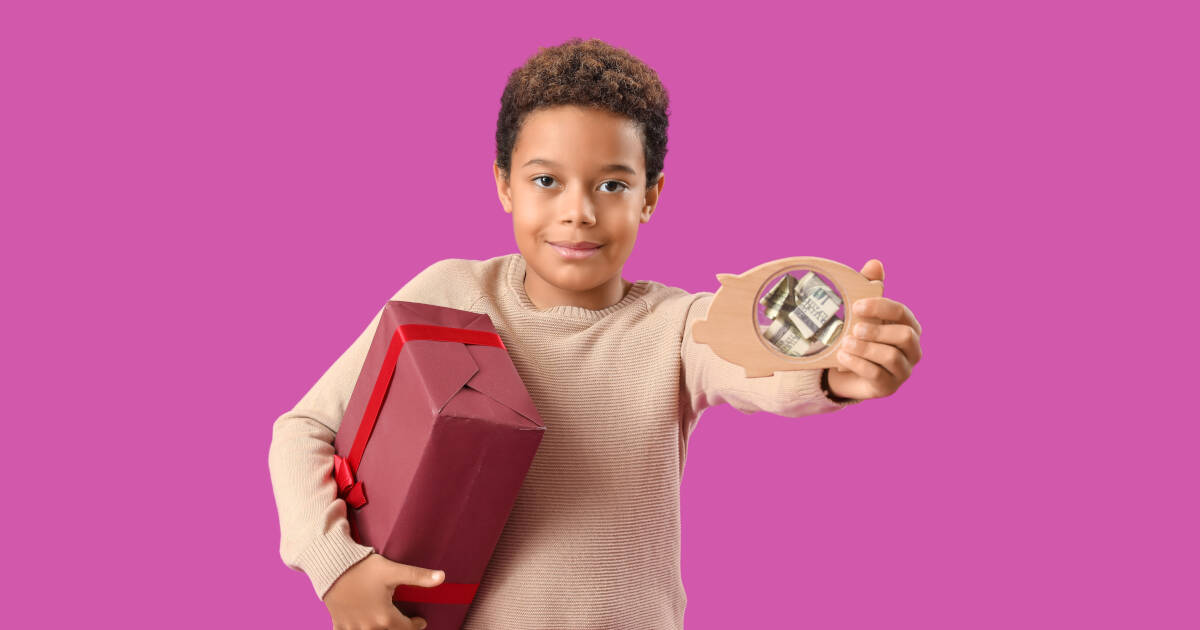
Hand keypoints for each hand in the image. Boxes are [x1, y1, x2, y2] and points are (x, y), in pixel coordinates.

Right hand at [322, 553, 443, 629]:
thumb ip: (418, 576)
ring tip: (382, 621)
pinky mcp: (338, 625)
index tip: (420, 621)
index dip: (416, 625)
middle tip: (402, 623)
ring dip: (378, 629)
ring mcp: (351, 628)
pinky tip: (359, 624)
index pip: (406, 628)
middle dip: (397, 628)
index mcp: (384, 618)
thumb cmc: (362, 569)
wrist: (331, 568)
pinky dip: (356, 629)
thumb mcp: (392, 571)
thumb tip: (442, 577)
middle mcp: (368, 628)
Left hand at [827, 259, 922, 400]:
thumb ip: (869, 287)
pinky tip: (842, 357)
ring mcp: (903, 371)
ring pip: (892, 356)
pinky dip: (858, 364)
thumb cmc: (859, 336)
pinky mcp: (888, 388)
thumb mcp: (862, 312)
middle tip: (854, 328)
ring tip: (845, 344)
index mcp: (909, 326)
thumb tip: (875, 263)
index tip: (856, 306)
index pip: (902, 313)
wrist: (844, 370)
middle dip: (877, 330)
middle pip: (904, 336)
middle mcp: (912, 349)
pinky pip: (878, 376)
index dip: (880, 307)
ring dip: (865, 348)